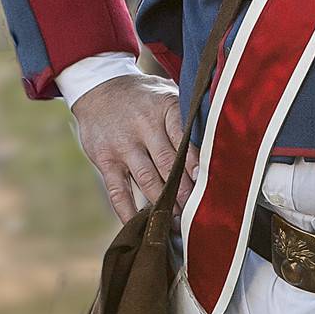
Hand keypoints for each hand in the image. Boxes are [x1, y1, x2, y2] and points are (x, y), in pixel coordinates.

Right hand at [70, 72, 199, 224]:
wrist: (99, 89)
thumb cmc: (144, 97)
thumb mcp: (167, 94)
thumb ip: (188, 116)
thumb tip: (215, 143)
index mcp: (165, 108)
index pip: (184, 137)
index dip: (196, 162)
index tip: (208, 182)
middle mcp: (144, 127)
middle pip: (168, 164)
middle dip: (184, 191)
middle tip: (198, 212)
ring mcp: (123, 145)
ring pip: (146, 180)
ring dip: (163, 204)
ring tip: (178, 222)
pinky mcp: (105, 160)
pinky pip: (117, 190)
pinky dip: (127, 210)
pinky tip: (139, 224)